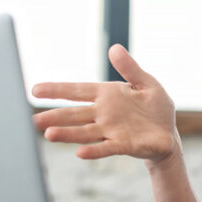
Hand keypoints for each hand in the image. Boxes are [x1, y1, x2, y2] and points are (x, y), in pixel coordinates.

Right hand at [31, 44, 180, 161]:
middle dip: (54, 116)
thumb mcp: (147, 83)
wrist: (168, 133)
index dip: (56, 90)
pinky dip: (94, 151)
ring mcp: (111, 130)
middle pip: (74, 114)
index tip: (35, 90)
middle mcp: (103, 114)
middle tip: (33, 120)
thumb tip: (114, 48)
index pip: (76, 91)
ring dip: (67, 134)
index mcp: (106, 95)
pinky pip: (106, 148)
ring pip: (84, 132)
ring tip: (49, 135)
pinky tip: (80, 153)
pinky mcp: (123, 145)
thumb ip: (130, 68)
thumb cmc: (155, 107)